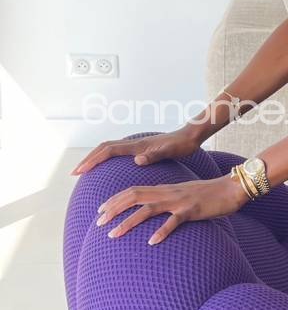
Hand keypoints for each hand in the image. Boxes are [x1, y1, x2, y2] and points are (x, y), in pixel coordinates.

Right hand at [71, 124, 205, 175]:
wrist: (190, 136)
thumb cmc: (182, 145)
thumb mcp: (170, 152)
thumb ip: (154, 156)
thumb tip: (137, 160)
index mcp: (137, 146)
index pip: (108, 151)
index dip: (92, 160)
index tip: (80, 170)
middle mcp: (134, 144)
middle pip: (103, 148)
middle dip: (88, 159)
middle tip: (75, 172)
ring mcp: (136, 145)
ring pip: (109, 149)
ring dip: (95, 158)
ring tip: (85, 170)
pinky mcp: (141, 149)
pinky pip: (117, 152)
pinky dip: (106, 158)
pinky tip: (107, 169)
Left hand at [96, 172, 249, 245]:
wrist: (231, 188)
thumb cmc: (208, 195)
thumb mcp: (183, 195)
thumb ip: (167, 201)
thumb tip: (154, 211)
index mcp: (164, 189)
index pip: (133, 191)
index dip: (114, 200)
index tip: (100, 211)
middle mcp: (167, 193)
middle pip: (133, 197)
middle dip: (113, 209)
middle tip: (98, 223)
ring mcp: (178, 202)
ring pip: (147, 210)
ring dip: (128, 222)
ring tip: (113, 235)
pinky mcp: (191, 211)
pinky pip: (174, 222)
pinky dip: (161, 231)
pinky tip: (151, 242)